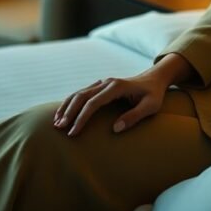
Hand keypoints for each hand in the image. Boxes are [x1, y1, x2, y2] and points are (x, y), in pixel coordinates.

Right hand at [53, 71, 167, 137]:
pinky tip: (63, 113)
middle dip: (69, 112)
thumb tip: (115, 129)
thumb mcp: (151, 107)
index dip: (82, 117)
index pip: (94, 102)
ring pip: (78, 93)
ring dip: (66, 107)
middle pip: (81, 96)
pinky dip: (70, 103)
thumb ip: (134, 116)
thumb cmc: (154, 94)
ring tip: (57, 123)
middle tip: (59, 128)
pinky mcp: (101, 86)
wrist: (154, 79)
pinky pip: (81, 93)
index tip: (74, 132)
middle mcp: (107, 83)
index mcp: (117, 87)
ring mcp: (102, 83)